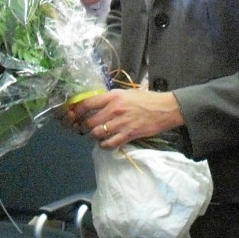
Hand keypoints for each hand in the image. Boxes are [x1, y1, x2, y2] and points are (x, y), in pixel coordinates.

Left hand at [67, 83, 183, 148]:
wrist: (165, 109)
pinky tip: (105, 142)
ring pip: (97, 133)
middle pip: (89, 122)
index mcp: (113, 96)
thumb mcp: (126, 93)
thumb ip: (110, 98)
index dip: (76, 111)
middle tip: (85, 128)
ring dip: (94, 135)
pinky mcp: (128, 135)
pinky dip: (104, 145)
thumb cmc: (146, 99)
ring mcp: (121, 123)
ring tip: (97, 134)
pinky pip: (109, 144)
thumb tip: (95, 104)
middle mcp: (114, 109)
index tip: (73, 115)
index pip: (87, 104)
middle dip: (84, 126)